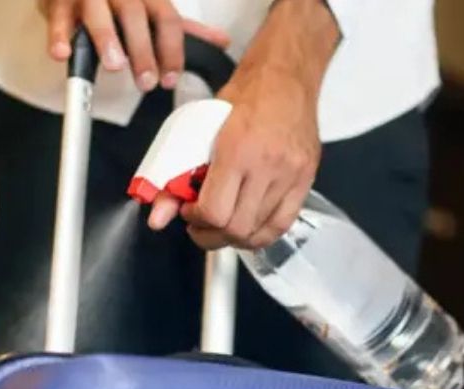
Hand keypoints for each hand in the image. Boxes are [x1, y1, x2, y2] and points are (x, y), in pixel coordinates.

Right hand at [40, 0, 229, 91]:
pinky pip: (59, 16)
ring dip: (107, 38)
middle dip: (142, 50)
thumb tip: (221, 41)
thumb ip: (178, 28)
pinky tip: (62, 55)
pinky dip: (59, 35)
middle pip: (135, 15)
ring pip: (98, 11)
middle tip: (146, 82)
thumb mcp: (151, 8)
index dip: (172, 49)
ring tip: (115, 65)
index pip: (167, 19)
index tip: (170, 79)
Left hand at [145, 0, 339, 249]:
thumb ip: (177, 174)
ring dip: (234, 237)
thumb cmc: (244, 96)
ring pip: (259, 232)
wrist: (286, 76)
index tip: (189, 212)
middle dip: (211, 235)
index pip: (214, 211)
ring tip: (223, 225)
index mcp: (237, 149)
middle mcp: (268, 166)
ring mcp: (291, 175)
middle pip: (236, 228)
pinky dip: (261, 234)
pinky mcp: (306, 179)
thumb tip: (157, 216)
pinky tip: (247, 227)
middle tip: (201, 224)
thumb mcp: (201, 126)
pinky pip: (283, 224)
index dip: (196, 220)